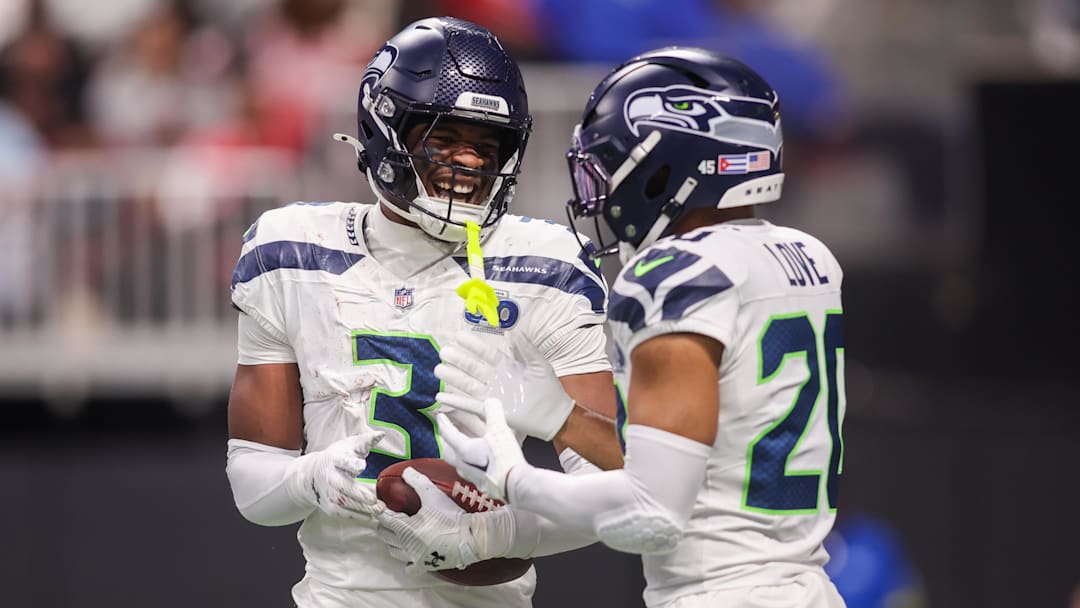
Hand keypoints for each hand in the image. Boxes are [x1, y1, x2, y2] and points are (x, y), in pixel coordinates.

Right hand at [284, 429, 384, 520]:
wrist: (312, 473)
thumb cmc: (337, 457)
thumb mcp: (349, 445)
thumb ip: (366, 441)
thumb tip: (381, 434)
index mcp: (335, 459)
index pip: (342, 461)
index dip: (351, 463)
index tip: (361, 465)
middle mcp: (329, 477)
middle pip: (341, 486)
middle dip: (357, 493)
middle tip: (373, 499)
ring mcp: (327, 493)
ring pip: (343, 503)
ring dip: (361, 508)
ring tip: (379, 509)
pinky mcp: (328, 506)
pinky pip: (342, 514)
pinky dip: (357, 517)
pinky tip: (372, 517)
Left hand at [376, 467, 478, 573]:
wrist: (471, 537)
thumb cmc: (451, 516)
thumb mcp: (433, 495)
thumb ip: (417, 482)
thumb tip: (406, 471)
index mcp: (405, 528)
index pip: (384, 518)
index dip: (382, 510)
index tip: (383, 504)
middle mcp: (405, 545)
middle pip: (384, 534)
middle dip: (385, 524)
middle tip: (393, 515)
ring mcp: (413, 557)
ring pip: (392, 550)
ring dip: (392, 540)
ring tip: (399, 532)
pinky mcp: (423, 565)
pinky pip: (407, 566)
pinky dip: (406, 559)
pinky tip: (410, 551)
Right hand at [435, 332, 573, 440]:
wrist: (553, 415)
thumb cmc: (548, 388)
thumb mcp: (539, 364)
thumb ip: (526, 348)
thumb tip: (515, 330)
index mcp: (506, 366)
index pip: (486, 353)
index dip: (473, 345)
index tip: (458, 336)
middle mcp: (495, 379)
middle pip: (473, 367)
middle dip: (458, 360)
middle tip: (443, 351)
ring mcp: (492, 395)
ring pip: (469, 384)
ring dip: (454, 378)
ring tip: (438, 370)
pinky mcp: (490, 410)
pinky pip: (470, 405)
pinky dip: (455, 402)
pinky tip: (440, 397)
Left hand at [436, 398, 525, 501]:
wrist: (516, 485)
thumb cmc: (505, 459)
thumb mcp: (500, 430)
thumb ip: (493, 413)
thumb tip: (491, 402)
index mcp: (464, 450)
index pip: (448, 434)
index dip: (443, 423)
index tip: (440, 417)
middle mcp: (464, 465)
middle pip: (448, 453)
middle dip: (446, 442)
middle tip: (446, 434)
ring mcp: (473, 477)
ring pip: (459, 464)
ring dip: (458, 454)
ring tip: (463, 447)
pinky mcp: (483, 485)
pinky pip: (472, 472)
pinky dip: (472, 464)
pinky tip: (481, 462)